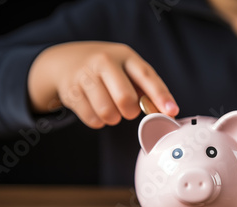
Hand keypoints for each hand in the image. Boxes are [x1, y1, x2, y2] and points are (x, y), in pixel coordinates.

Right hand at [27, 41, 178, 127]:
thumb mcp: (126, 68)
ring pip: (107, 112)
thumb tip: (165, 111)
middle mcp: (103, 62)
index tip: (171, 111)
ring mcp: (85, 76)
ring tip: (110, 108)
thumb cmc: (106, 69)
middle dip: (130, 111)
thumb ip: (145, 88)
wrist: (65, 61)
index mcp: (124, 55)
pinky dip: (98, 121)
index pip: (146, 76)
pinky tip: (96, 109)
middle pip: (125, 99)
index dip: (160, 95)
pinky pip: (93, 119)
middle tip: (127, 109)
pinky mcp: (71, 92)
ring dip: (113, 118)